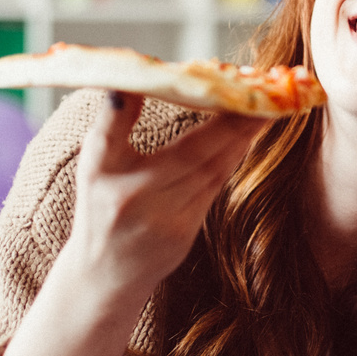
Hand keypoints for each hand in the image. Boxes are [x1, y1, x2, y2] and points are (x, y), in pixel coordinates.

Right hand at [58, 92, 264, 304]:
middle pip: (193, 154)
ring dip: (240, 137)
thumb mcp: (93, 164)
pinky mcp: (185, 233)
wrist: (104, 274)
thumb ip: (112, 123)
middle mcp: (136, 199)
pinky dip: (232, 158)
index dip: (159, 113)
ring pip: (211, 170)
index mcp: (106, 176)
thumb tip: (128, 81)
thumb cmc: (97, 208)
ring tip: (264, 106)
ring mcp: (164, 220)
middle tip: (261, 91)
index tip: (207, 87)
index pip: (128, 137)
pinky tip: (248, 135)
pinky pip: (214, 187)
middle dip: (231, 122)